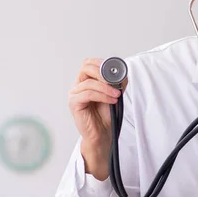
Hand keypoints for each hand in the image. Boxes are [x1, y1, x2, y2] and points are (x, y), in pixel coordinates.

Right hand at [68, 58, 127, 178]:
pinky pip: (88, 94)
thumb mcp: (115, 94)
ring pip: (89, 82)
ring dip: (106, 87)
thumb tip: (123, 73)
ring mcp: (74, 94)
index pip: (88, 63)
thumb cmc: (106, 115)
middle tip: (115, 80)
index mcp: (86, 81)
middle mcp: (78, 85)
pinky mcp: (74, 103)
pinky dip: (102, 95)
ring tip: (117, 95)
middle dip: (102, 72)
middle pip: (85, 68)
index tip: (115, 69)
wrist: (102, 134)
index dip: (101, 63)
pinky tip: (112, 100)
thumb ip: (117, 82)